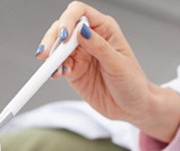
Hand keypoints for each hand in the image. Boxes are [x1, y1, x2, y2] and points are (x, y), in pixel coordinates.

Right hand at [38, 1, 179, 141]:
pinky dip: (54, 69)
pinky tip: (56, 74)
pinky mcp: (74, 73)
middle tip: (47, 54)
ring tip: (51, 68)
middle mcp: (90, 39)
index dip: (68, 20)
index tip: (64, 36)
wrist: (131, 107)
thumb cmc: (132, 83)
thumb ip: (99, 47)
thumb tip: (82, 30)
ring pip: (58, 48)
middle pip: (63, 29)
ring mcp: (80, 56)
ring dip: (51, 57)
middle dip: (53, 39)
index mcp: (104, 29)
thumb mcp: (118, 64)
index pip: (80, 13)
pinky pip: (59, 66)